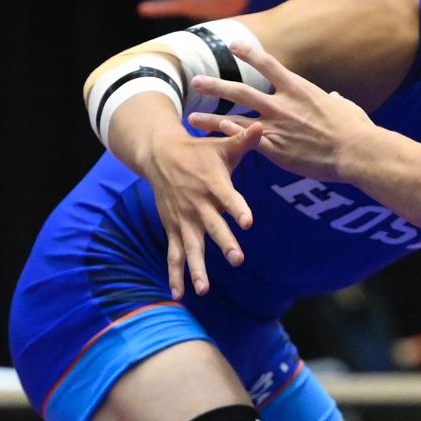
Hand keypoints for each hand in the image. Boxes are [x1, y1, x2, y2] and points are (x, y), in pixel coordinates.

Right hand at [141, 123, 261, 299]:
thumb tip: (261, 124)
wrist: (159, 156)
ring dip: (196, 268)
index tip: (248, 222)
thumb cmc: (199, 151)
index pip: (228, 198)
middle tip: (237, 258)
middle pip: (213, 227)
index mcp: (213, 184)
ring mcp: (184, 220)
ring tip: (204, 289)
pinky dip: (175, 275)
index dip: (238, 209)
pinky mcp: (173, 229)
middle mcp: (198, 205)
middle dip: (224, 243)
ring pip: (191, 247)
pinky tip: (179, 295)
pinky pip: (174, 255)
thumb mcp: (221, 144)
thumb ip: (244, 140)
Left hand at [190, 42, 374, 183]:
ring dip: (211, 118)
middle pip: (241, 90)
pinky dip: (228, 138)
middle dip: (216, 85)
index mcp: (299, 89)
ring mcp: (277, 126)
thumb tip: (334, 97)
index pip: (268, 64)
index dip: (248, 52)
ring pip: (235, 119)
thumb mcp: (347, 107)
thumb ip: (335, 100)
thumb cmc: (356, 129)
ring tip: (191, 117)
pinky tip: (212, 138)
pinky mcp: (276, 149)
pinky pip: (245, 141)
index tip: (232, 44)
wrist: (356, 151)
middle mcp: (283, 104)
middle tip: (196, 80)